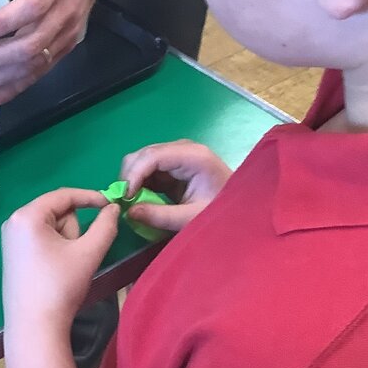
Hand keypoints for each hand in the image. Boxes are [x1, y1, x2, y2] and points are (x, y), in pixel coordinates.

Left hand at [1, 188, 122, 334]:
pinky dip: (56, 249)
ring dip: (66, 241)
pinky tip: (56, 270)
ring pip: (52, 227)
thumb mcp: (88, 253)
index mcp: (27, 215)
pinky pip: (42, 239)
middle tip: (76, 255)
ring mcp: (11, 238)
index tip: (112, 205)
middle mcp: (14, 221)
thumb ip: (105, 226)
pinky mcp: (13, 253)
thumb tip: (113, 207)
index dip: (90, 197)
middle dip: (74, 229)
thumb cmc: (60, 286)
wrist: (35, 326)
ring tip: (65, 266)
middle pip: (58, 212)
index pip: (64, 195)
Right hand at [118, 140, 233, 231]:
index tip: (125, 198)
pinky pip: (147, 170)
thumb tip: (128, 212)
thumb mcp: (192, 218)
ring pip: (141, 160)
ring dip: (132, 180)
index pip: (152, 156)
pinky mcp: (173, 165)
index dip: (133, 175)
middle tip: (124, 203)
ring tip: (131, 203)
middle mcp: (183, 149)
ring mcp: (177, 155)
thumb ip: (160, 216)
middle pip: (143, 154)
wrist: (242, 211)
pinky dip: (139, 183)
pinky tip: (140, 199)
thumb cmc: (222, 212)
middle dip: (129, 177)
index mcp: (193, 156)